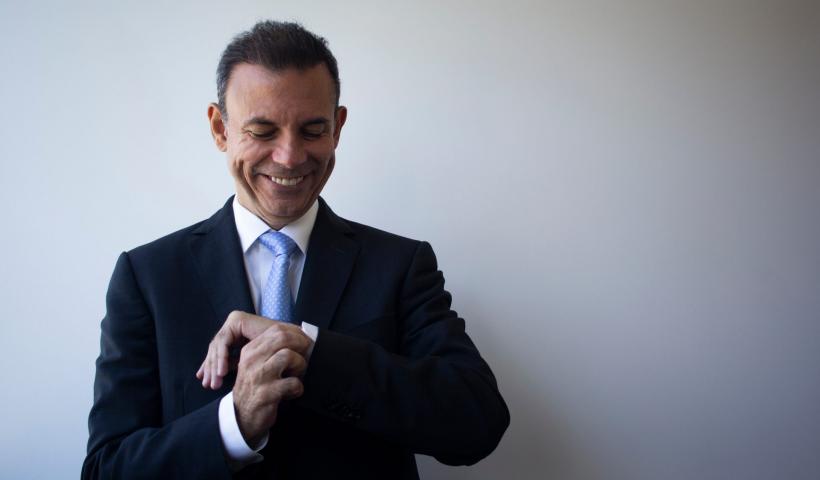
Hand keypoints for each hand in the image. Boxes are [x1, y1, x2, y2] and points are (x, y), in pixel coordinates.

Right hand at [195, 310, 313, 444]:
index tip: (305, 341)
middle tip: (307, 355)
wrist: (241, 417)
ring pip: (288, 356)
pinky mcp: (266, 394)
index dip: (296, 333)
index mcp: (250, 350)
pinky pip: (293, 383)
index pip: (276, 330)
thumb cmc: (255, 387)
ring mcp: (258, 376)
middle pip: (283, 338)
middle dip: (301, 344)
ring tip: (297, 375)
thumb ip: (272, 350)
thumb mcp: (257, 364)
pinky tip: (293, 391)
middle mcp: (252, 360)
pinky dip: (298, 387)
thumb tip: (299, 336)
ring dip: (300, 365)